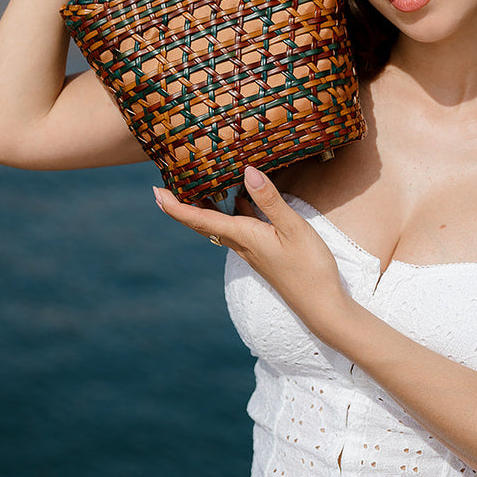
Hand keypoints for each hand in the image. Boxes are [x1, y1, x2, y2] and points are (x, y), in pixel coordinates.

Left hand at [153, 166, 352, 345]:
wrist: (321, 305)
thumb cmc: (309, 268)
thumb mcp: (294, 228)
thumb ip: (270, 200)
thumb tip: (247, 171)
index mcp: (242, 236)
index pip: (199, 219)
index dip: (175, 206)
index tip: (155, 191)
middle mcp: (240, 243)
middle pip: (201, 222)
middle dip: (181, 205)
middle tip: (164, 185)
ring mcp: (250, 249)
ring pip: (218, 224)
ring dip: (202, 207)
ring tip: (195, 186)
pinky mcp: (262, 251)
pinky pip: (237, 227)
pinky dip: (230, 210)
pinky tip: (239, 197)